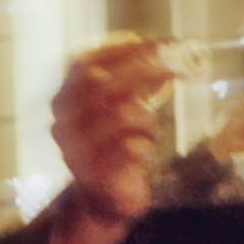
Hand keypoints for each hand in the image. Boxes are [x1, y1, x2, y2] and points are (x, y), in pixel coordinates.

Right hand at [46, 36, 180, 226]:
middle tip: (179, 64)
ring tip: (146, 130)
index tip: (161, 43)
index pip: (89, 62)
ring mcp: (75, 148)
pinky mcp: (95, 174)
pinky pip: (131, 146)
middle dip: (145, 68)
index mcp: (64, 96)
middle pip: (103, 82)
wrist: (102, 200)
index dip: (125, 51)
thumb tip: (172, 49)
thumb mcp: (118, 106)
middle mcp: (64, 120)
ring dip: (145, 119)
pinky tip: (143, 149)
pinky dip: (145, 144)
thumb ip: (133, 79)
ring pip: (122, 113)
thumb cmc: (114, 145)